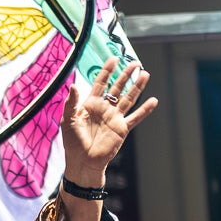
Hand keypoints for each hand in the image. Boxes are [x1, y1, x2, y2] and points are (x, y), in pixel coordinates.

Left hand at [60, 57, 155, 180]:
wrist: (82, 162)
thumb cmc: (73, 143)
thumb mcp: (68, 120)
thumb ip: (71, 103)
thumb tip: (73, 85)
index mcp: (91, 104)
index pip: (100, 83)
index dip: (107, 71)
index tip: (114, 59)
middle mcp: (104, 109)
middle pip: (117, 87)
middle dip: (126, 74)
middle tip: (135, 63)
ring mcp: (114, 118)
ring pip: (128, 99)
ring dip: (137, 87)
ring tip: (145, 74)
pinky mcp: (122, 129)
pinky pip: (135, 117)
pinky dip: (145, 110)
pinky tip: (153, 101)